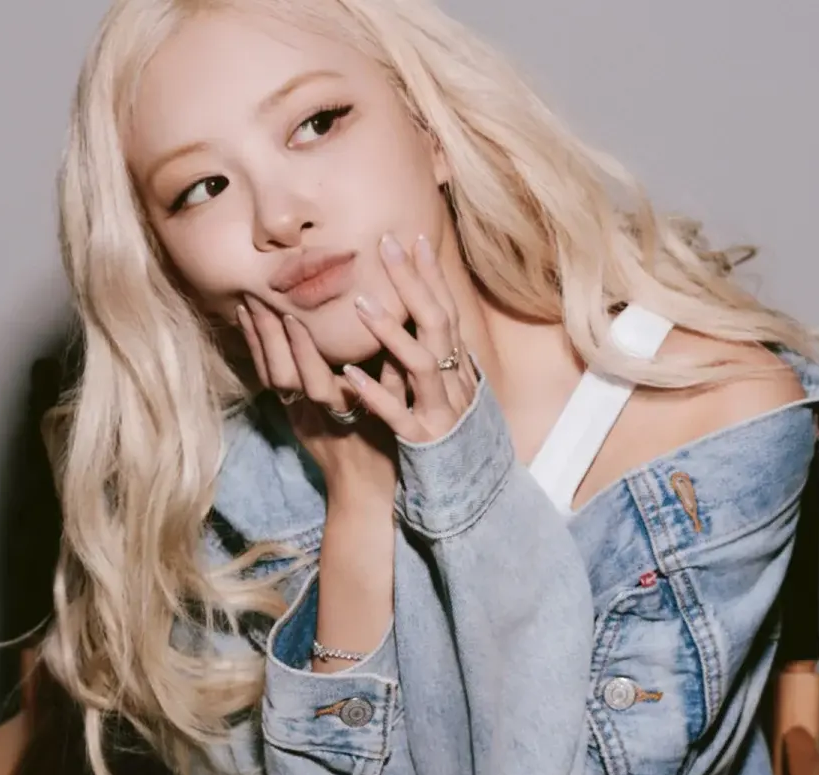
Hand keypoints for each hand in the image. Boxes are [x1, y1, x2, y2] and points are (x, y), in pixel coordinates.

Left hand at [236, 297, 400, 507]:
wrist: (362, 493)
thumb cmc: (388, 453)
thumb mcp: (398, 414)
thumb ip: (396, 377)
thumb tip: (392, 330)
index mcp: (343, 413)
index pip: (314, 379)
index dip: (301, 349)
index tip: (292, 314)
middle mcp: (314, 413)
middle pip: (282, 375)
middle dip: (269, 336)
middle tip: (257, 296)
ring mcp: (298, 415)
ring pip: (270, 377)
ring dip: (258, 341)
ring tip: (247, 303)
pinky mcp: (291, 415)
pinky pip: (270, 382)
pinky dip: (259, 353)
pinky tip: (251, 328)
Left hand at [343, 234, 478, 443]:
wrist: (469, 492)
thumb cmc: (449, 437)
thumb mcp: (447, 392)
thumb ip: (434, 358)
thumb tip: (420, 319)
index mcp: (458, 369)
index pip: (446, 312)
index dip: (432, 276)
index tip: (414, 238)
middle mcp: (454, 384)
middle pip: (437, 325)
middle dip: (413, 283)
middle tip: (386, 244)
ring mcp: (440, 411)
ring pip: (420, 365)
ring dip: (391, 331)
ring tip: (361, 302)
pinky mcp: (422, 440)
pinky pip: (398, 415)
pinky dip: (376, 393)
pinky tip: (349, 375)